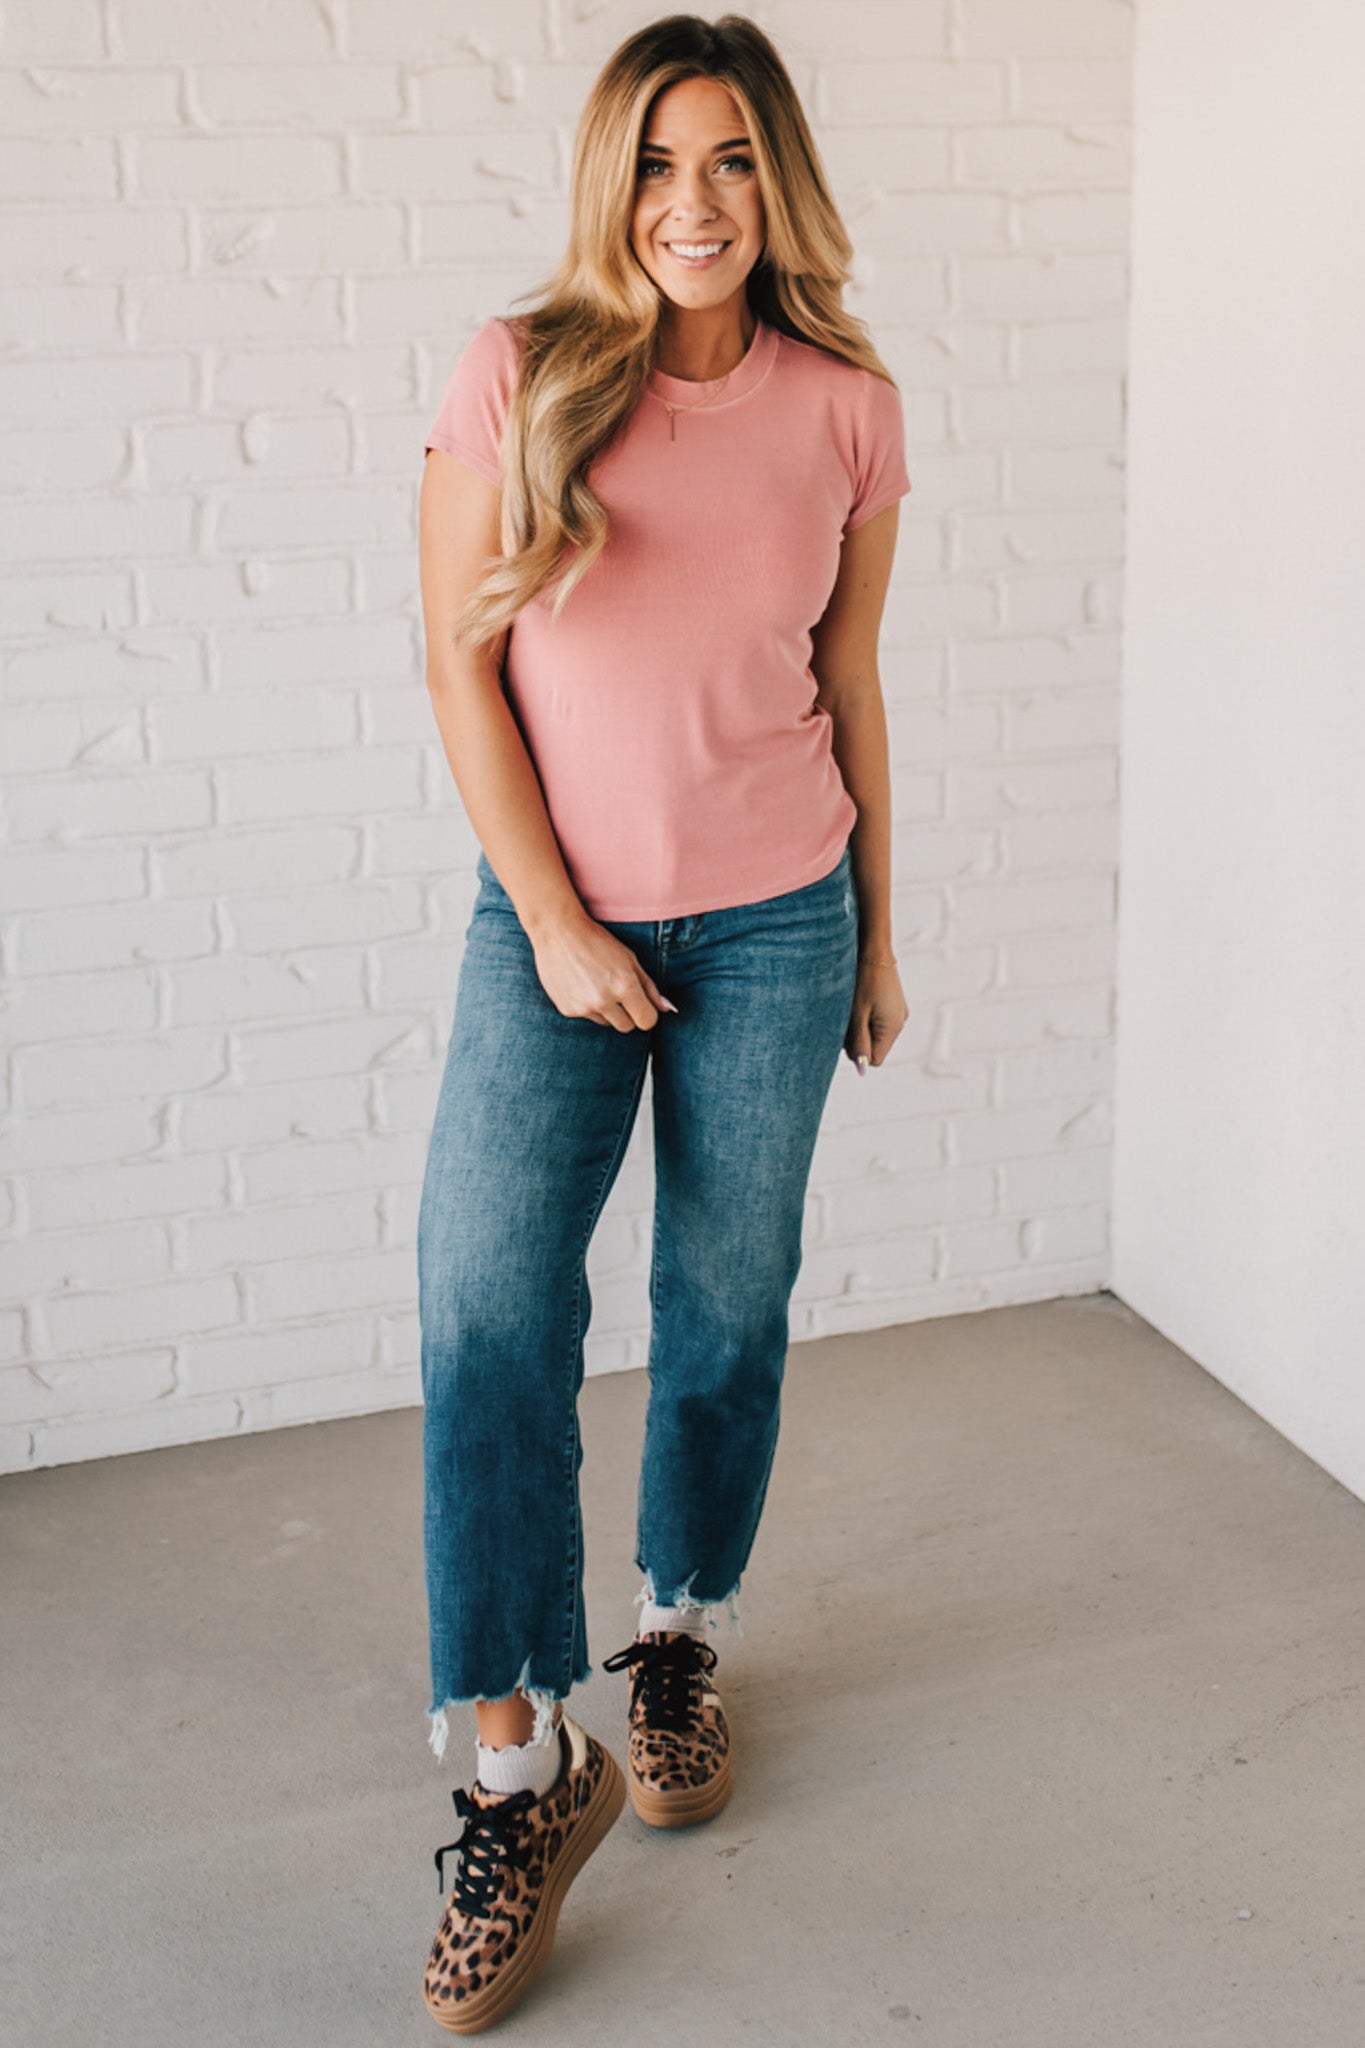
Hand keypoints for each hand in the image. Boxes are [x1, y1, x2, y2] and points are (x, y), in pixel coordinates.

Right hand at [529, 913, 675, 1030]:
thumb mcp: (629, 959)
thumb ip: (650, 987)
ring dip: (608, 1010)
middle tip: (618, 991)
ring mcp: (583, 1007)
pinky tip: (581, 984)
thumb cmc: (597, 941)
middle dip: (628, 1013)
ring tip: (597, 984)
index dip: (647, 1013)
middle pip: (628, 1026)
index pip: (647, 1021)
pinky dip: (588, 1006)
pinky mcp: (568, 1010)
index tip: (641, 1003)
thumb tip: (668, 1009)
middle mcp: (604, 1000)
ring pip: (607, 1022)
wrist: (557, 932)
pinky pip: (587, 1017)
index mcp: (624, 986)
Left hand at [844, 954, 907, 1074]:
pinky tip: (860, 999)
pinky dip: (865, 1015)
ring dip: (860, 1025)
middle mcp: (900, 1023)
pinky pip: (876, 1020)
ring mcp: (898, 1012)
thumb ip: (859, 1044)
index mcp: (893, 1028)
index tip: (848, 1030)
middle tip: (848, 1015)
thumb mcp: (856, 1015)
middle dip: (858, 1038)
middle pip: (874, 1046)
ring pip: (873, 1033)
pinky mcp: (892, 1004)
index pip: (874, 1059)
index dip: (858, 1050)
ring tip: (853, 1004)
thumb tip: (863, 1070)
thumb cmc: (862, 980)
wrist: (872, 948)